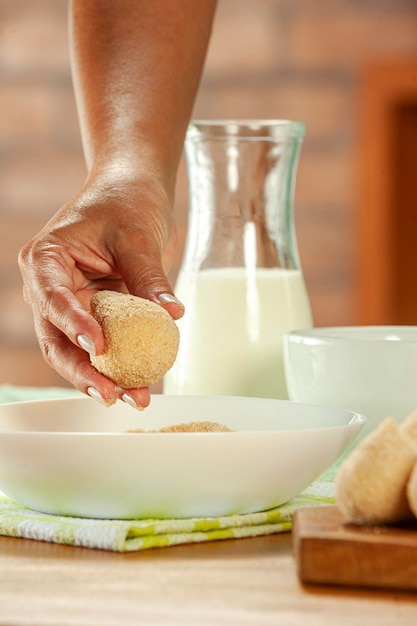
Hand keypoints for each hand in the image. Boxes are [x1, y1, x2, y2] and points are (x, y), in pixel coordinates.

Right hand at [18, 170, 183, 407]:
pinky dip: (122, 363)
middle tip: (113, 393)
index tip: (98, 347)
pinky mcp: (96, 314)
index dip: (73, 325)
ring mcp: (73, 303)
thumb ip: (149, 276)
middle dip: (84, 370)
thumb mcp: (138, 236)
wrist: (133, 189)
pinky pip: (106, 344)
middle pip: (58, 338)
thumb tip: (171, 313)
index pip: (54, 298)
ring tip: (135, 397)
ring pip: (79, 351)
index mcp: (47, 260)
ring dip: (105, 376)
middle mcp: (52, 287)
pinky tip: (143, 383)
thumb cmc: (126, 200)